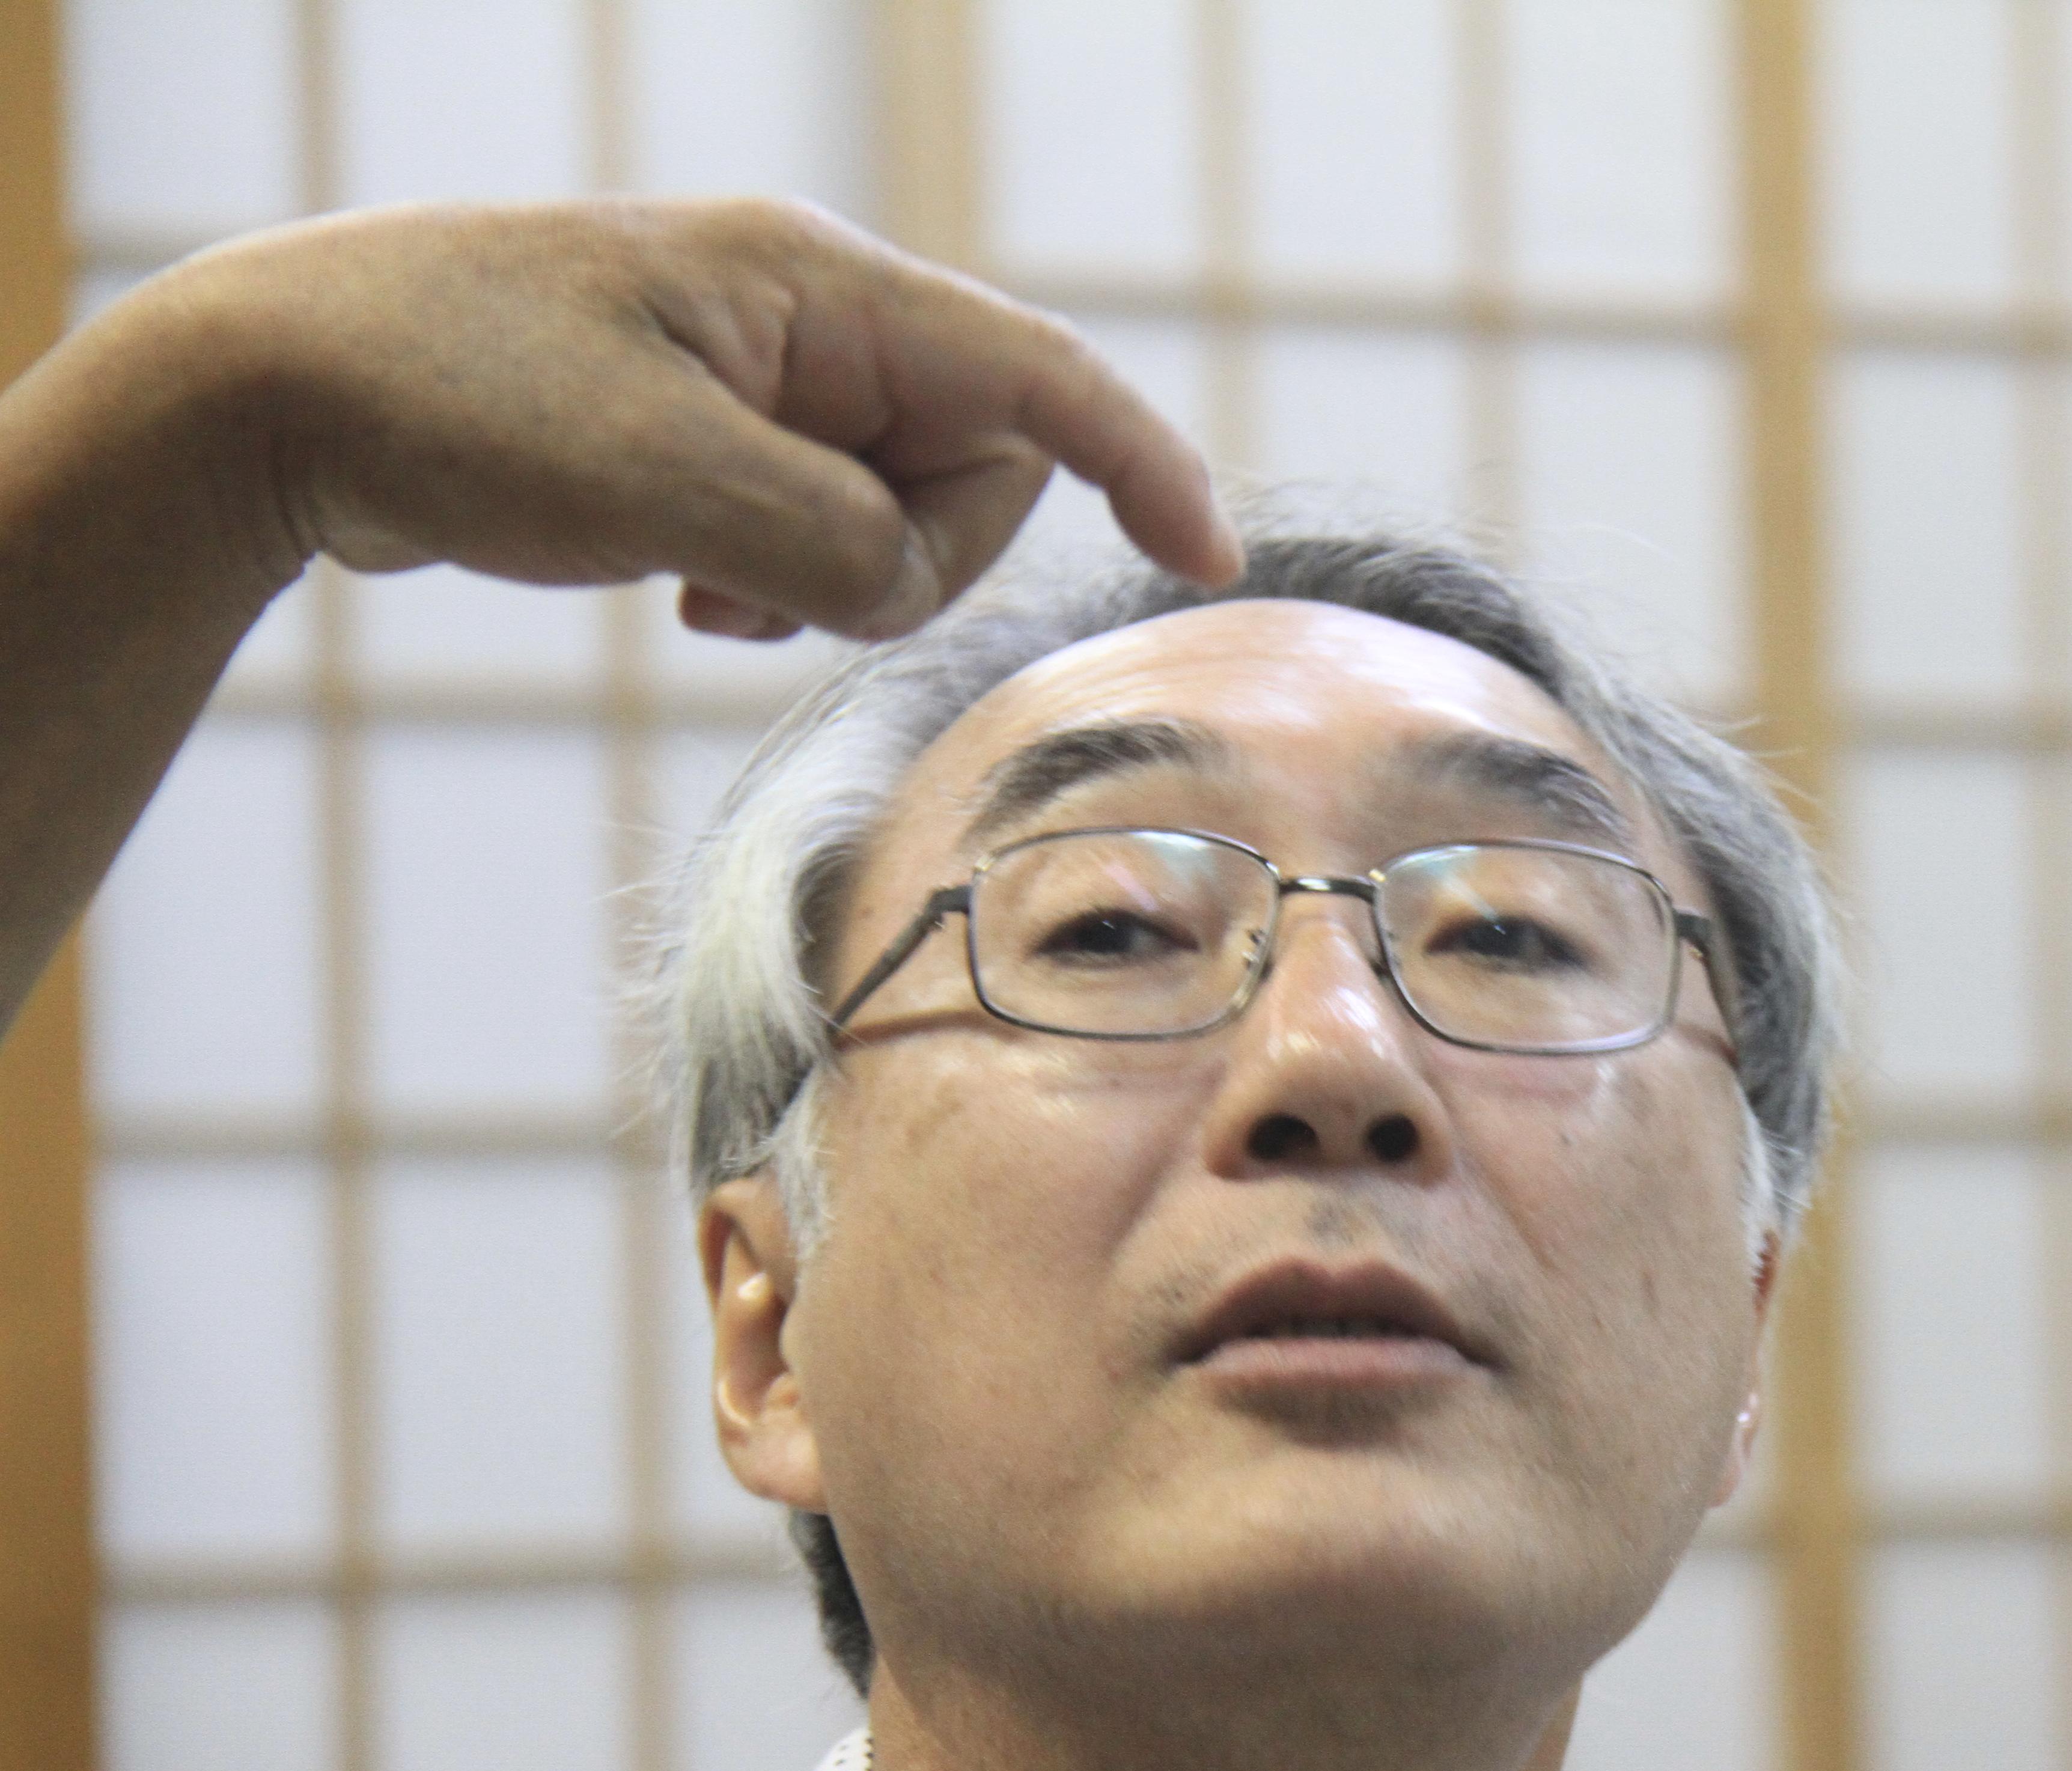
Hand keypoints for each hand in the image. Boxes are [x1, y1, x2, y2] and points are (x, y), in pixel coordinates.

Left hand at [0, 196, 1240, 1031]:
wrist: (276, 390)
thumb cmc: (458, 399)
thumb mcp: (669, 486)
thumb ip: (830, 545)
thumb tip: (890, 587)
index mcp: (818, 291)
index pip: (1039, 377)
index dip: (1141, 467)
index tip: (1210, 562)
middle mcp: (803, 319)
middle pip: (968, 471)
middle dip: (906, 558)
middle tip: (769, 585)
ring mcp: (752, 376)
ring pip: (889, 516)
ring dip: (825, 581)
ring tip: (700, 587)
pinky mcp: (701, 434)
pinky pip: (809, 530)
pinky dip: (771, 581)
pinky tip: (680, 593)